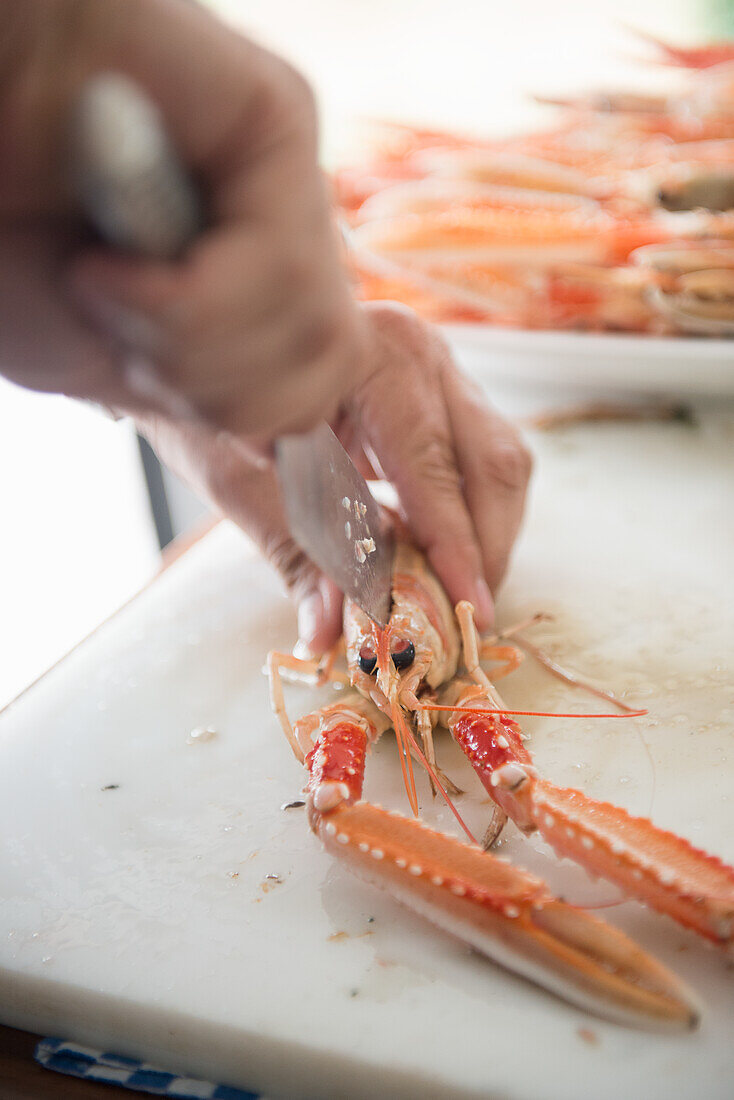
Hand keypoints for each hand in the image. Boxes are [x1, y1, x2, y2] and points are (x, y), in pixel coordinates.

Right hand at [0, 0, 366, 433]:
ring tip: (108, 283)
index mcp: (253, 286)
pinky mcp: (276, 120)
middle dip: (213, 388)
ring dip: (191, 341)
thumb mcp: (98, 363)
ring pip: (319, 329)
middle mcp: (280, 231)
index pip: (314, 390)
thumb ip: (208, 396)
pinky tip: (114, 260)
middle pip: (328, 366)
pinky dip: (188, 295)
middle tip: (126, 329)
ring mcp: (285, 178)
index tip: (141, 369)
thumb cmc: (1, 233)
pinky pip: (285, 264)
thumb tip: (286, 423)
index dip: (234, 415)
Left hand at [137, 304, 531, 649]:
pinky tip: (446, 557)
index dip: (456, 547)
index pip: (433, 467)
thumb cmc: (213, 406)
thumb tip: (327, 632)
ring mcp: (441, 367)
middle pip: (493, 461)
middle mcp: (423, 353)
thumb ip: (295, 553)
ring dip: (490, 534)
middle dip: (487, 549)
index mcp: (373, 358)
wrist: (205, 347)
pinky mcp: (443, 393)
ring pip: (503, 461)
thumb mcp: (242, 481)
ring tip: (459, 594)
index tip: (470, 610)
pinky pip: (484, 459)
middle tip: (469, 617)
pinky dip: (474, 514)